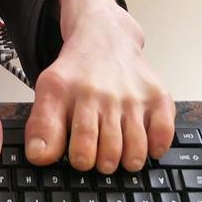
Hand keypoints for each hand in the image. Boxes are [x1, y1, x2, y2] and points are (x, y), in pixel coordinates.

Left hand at [25, 0, 174, 171]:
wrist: (104, 38)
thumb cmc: (77, 73)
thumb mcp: (48, 92)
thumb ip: (41, 126)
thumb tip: (38, 157)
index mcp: (67, 93)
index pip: (77, 143)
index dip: (79, 159)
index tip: (79, 159)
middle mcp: (100, 93)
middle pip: (108, 151)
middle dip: (103, 163)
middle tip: (101, 159)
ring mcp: (130, 96)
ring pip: (135, 148)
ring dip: (128, 160)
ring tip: (121, 155)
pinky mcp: (157, 96)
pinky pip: (163, 133)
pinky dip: (156, 146)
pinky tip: (146, 143)